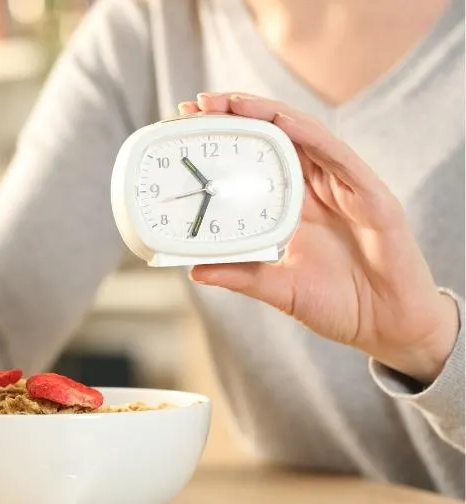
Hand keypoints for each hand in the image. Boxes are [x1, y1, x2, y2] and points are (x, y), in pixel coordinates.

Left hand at [178, 94, 458, 383]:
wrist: (388, 327)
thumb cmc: (339, 304)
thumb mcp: (277, 289)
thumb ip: (240, 275)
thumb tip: (194, 270)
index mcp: (295, 205)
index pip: (257, 157)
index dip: (227, 138)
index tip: (188, 124)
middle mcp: (318, 188)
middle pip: (276, 136)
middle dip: (238, 114)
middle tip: (198, 103)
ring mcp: (345, 187)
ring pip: (304, 135)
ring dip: (268, 114)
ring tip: (231, 102)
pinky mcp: (371, 195)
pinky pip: (339, 156)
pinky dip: (309, 134)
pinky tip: (283, 121)